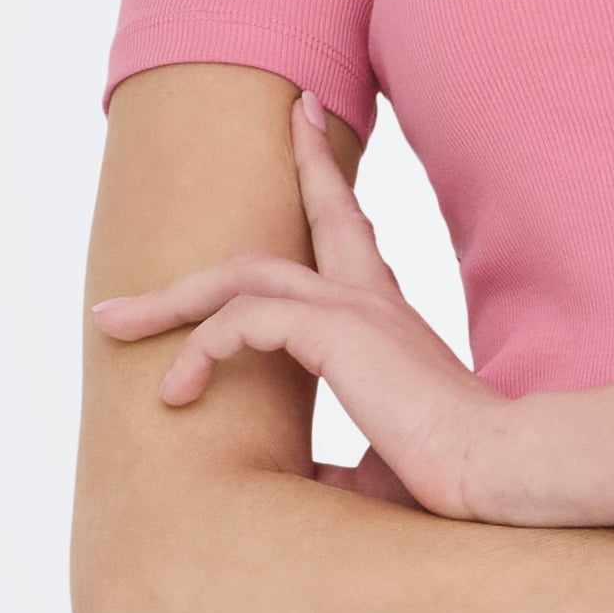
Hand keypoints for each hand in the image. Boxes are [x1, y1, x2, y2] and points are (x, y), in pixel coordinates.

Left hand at [92, 91, 505, 517]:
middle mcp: (371, 301)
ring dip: (170, 300)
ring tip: (115, 324)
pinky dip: (201, 349)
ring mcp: (355, 309)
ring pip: (240, 277)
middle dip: (253, 207)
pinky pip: (242, 319)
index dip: (323, 175)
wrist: (499, 472)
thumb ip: (342, 470)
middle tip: (228, 181)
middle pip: (293, 230)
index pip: (349, 230)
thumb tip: (310, 493)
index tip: (303, 119)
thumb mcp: (382, 470)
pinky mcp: (338, 330)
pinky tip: (179, 391)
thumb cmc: (456, 476)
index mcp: (387, 323)